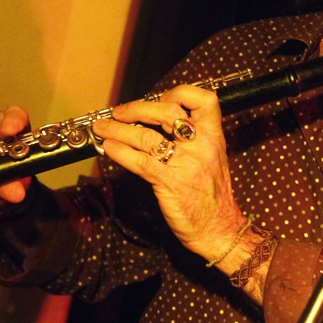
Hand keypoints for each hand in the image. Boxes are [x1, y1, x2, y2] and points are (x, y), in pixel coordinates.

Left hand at [90, 84, 246, 259]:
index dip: (179, 92)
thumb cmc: (212, 197)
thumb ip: (191, 140)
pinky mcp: (170, 183)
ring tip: (102, 129)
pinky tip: (109, 149)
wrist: (219, 229)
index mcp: (214, 137)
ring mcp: (186, 164)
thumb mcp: (212, 160)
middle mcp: (201, 146)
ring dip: (118, 130)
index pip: (204, 99)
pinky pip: (140, 161)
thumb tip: (156, 124)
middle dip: (137, 108)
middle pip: (168, 112)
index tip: (159, 98)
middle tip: (119, 112)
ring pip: (147, 137)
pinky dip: (120, 152)